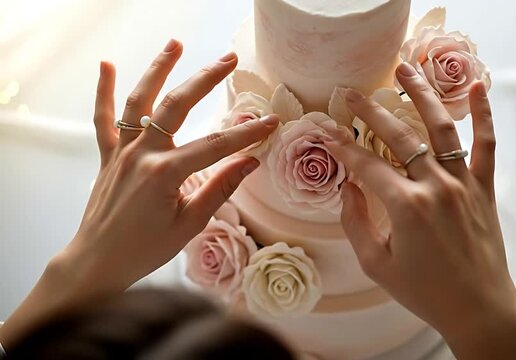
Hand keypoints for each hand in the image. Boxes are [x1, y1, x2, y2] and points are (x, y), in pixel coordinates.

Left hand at [0, 39, 278, 347]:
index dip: (246, 134)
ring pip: (139, 101)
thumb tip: (251, 162)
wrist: (97, 261)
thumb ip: (220, 189)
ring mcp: (121, 151)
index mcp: (164, 174)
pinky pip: (103, 118)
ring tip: (176, 44)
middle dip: (205, 79)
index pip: (214, 145)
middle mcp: (141, 154)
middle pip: (177, 106)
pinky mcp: (107, 156)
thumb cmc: (145, 249)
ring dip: (158, 70)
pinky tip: (106, 64)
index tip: (271, 122)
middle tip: (229, 60)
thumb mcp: (190, 225)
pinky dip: (103, 91)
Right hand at [325, 63, 515, 358]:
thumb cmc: (425, 291)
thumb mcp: (376, 264)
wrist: (479, 309)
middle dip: (369, 110)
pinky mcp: (484, 188)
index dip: (342, 145)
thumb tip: (347, 187)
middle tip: (348, 93)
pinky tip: (477, 87)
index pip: (366, 163)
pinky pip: (486, 145)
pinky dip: (484, 115)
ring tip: (405, 69)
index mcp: (405, 206)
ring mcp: (464, 183)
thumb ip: (355, 222)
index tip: (326, 130)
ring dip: (421, 94)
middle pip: (398, 136)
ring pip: (441, 127)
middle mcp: (435, 186)